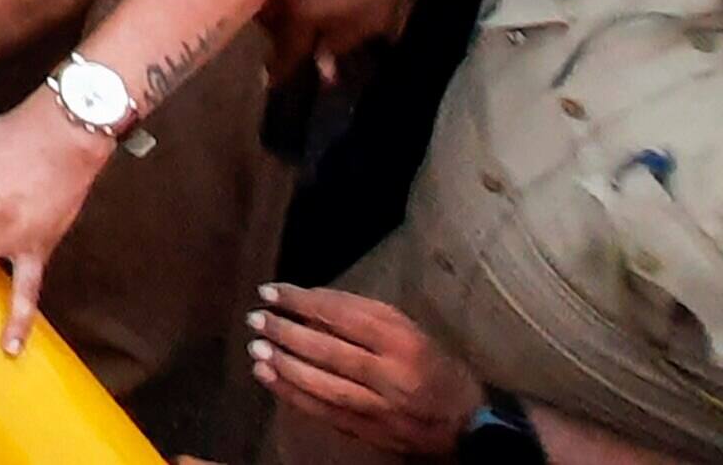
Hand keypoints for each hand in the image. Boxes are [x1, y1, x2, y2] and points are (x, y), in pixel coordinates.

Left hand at [246, 284, 482, 456]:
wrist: (466, 427)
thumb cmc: (438, 370)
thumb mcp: (412, 332)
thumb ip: (368, 317)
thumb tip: (314, 303)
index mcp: (403, 341)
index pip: (342, 315)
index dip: (302, 302)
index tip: (271, 291)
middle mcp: (389, 374)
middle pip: (327, 349)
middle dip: (285, 331)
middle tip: (255, 318)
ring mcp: (377, 406)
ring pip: (320, 382)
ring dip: (282, 363)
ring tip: (255, 346)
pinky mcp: (367, 430)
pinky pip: (322, 410)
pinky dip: (290, 392)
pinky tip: (267, 376)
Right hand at [264, 0, 440, 91]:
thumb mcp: (369, 22)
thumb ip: (339, 47)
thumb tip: (323, 70)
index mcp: (299, 15)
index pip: (284, 53)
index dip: (280, 71)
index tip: (272, 84)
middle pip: (269, 26)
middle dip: (280, 38)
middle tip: (296, 46)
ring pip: (269, 0)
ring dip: (279, 13)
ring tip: (299, 18)